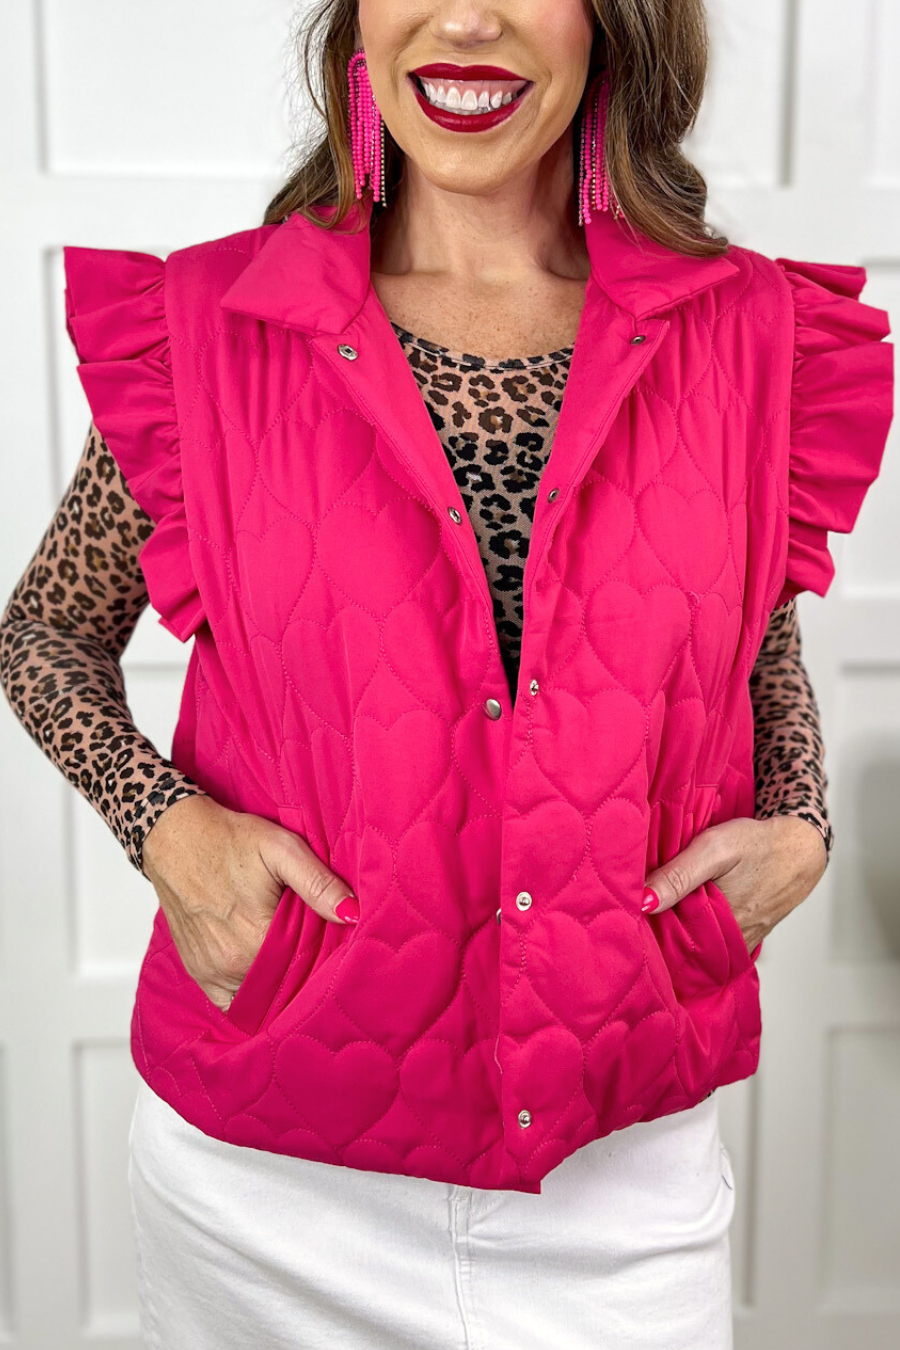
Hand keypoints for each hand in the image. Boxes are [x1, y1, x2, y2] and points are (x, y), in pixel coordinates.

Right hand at [141, 794, 358, 1011]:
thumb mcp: (282, 848)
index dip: (325, 958)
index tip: (332, 943)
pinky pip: (230, 1002)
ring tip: (289, 954)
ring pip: (260, 995)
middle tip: (311, 944)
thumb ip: (319, 884)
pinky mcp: (198, 971)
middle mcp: (233, 965)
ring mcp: (212, 972)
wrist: (173, 835)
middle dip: (303, 971)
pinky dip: (248, 993)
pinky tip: (263, 974)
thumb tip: (352, 915)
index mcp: (258, 939)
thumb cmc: (228, 839)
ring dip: (277, 983)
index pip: (309, 969)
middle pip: (285, 984)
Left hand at [641, 815, 827, 953]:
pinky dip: (702, 927)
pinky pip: (719, 937)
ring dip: (682, 931)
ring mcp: (743, 939)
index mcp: (722, 927)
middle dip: (662, 934)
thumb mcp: (714, 850)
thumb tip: (643, 903)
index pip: (671, 943)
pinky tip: (689, 911)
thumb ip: (678, 876)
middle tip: (636, 917)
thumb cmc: (758, 844)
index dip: (648, 932)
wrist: (802, 846)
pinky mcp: (749, 931)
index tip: (627, 920)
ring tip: (659, 913)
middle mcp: (733, 941)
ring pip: (702, 943)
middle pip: (685, 946)